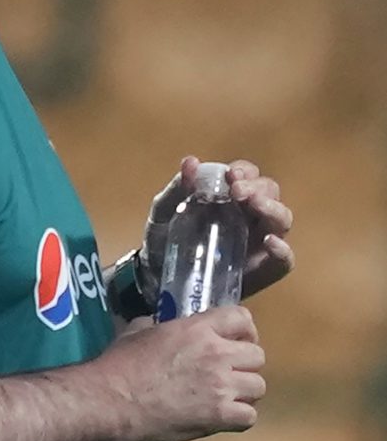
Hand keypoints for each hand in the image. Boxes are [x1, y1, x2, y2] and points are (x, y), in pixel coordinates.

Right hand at [103, 304, 265, 440]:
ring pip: (259, 387)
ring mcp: (221, 386)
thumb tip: (154, 325)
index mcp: (199, 328)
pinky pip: (249, 417)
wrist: (110, 402)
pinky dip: (239, 419)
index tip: (235, 342)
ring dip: (245, 393)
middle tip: (228, 375)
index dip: (244, 331)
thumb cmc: (118, 366)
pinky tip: (223, 419)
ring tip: (227, 399)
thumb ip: (155, 325)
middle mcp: (217, 353)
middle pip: (257, 356)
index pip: (242, 318)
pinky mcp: (218, 416)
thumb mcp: (136, 332)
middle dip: (245, 365)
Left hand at [141, 156, 293, 301]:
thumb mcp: (164, 212)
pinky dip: (282, 250)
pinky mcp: (262, 270)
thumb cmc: (164, 238)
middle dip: (257, 187)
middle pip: (269, 192)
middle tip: (237, 191)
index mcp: (231, 195)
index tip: (230, 175)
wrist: (155, 278)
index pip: (249, 175)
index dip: (244, 171)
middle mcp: (251, 214)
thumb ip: (176, 189)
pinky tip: (270, 243)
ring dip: (272, 209)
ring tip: (254, 205)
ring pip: (281, 219)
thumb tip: (190, 162)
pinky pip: (283, 260)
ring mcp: (259, 241)